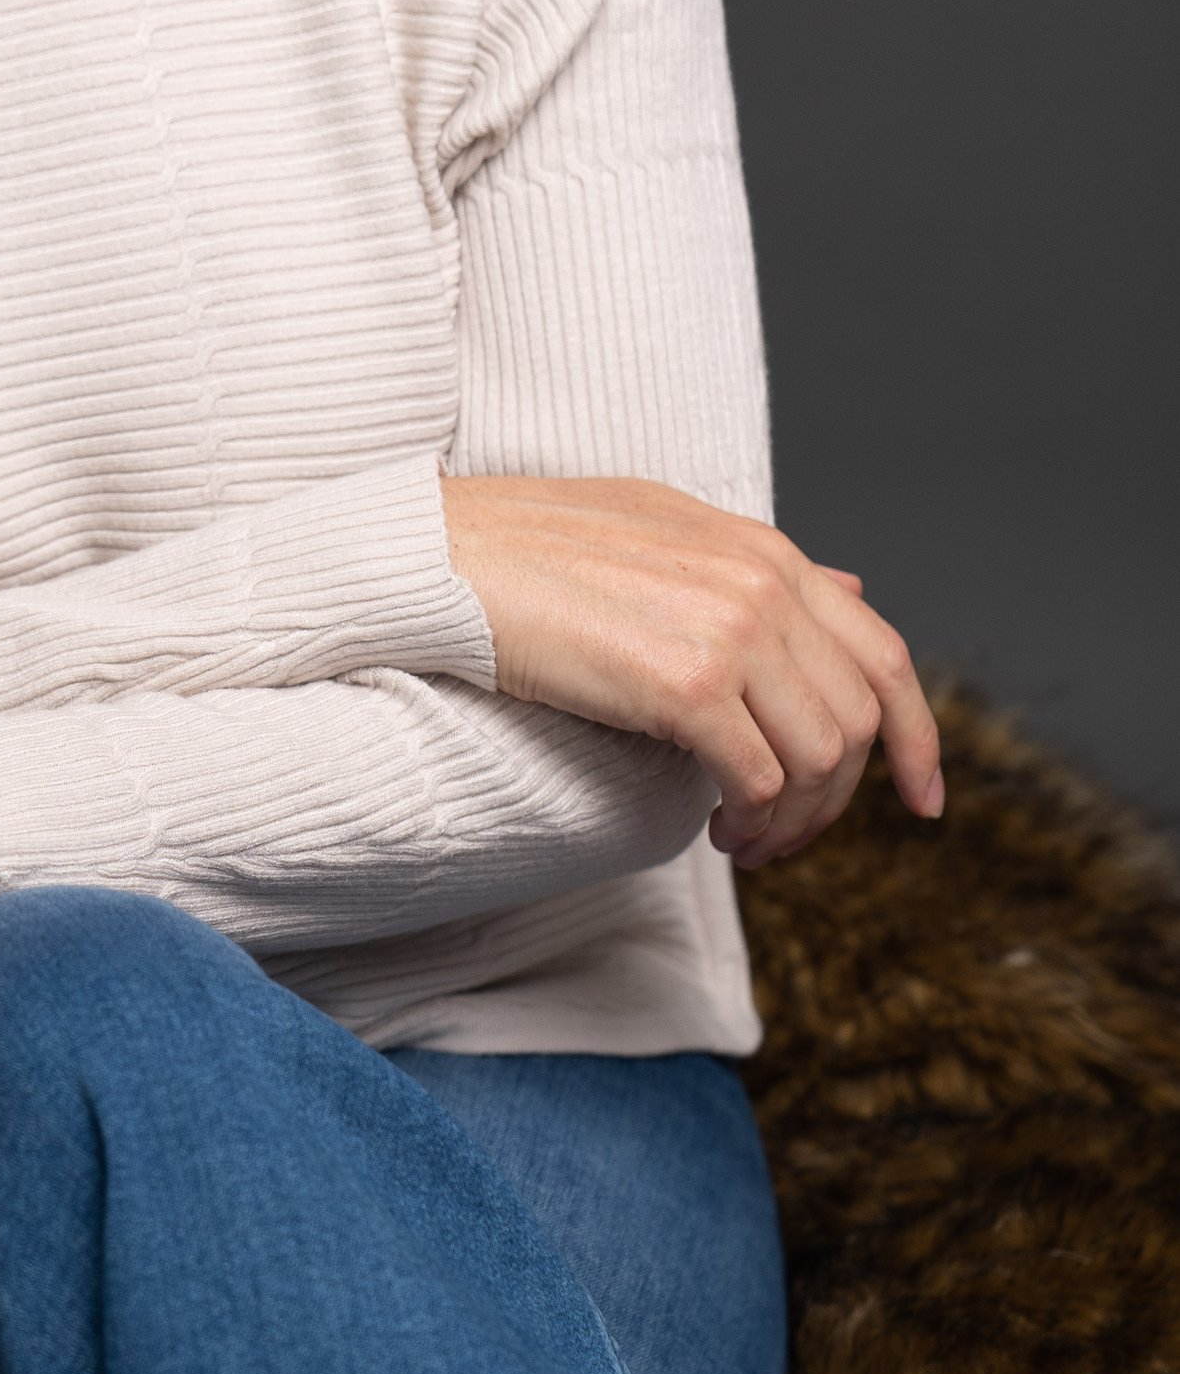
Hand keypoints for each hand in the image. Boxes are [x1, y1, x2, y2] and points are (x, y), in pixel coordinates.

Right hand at [442, 475, 942, 870]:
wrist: (448, 555)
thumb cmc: (533, 547)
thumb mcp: (668, 532)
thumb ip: (760, 569)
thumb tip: (852, 590)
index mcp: (763, 551)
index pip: (884, 653)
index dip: (919, 739)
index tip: (925, 800)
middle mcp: (762, 586)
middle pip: (858, 721)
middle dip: (837, 800)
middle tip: (781, 836)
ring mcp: (729, 632)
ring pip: (818, 760)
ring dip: (792, 821)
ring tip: (742, 841)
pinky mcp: (683, 686)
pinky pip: (758, 781)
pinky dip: (751, 822)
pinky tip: (715, 832)